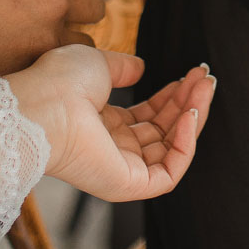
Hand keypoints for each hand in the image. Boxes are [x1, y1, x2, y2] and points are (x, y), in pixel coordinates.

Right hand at [0, 0, 106, 76]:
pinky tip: (9, 64)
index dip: (86, 7)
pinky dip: (29, 72)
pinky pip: (35, 78)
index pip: (96, 8)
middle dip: (73, 40)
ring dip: (54, 61)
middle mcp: (52, 34)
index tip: (74, 8)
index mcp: (55, 1)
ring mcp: (35, 63)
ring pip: (63, 66)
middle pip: (86, 44)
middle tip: (49, 34)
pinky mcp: (17, 82)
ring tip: (27, 52)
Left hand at [5, 45, 215, 201]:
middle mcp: (111, 149)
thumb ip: (122, 66)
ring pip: (170, 149)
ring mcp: (120, 169)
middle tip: (205, 77)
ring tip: (204, 88)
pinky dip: (186, 145)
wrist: (43, 106)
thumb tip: (142, 68)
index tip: (189, 75)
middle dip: (186, 103)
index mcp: (101, 125)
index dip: (171, 96)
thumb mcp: (98, 64)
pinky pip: (169, 172)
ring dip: (192, 117)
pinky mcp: (128, 184)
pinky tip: (191, 114)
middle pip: (162, 131)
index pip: (146, 117)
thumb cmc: (60, 82)